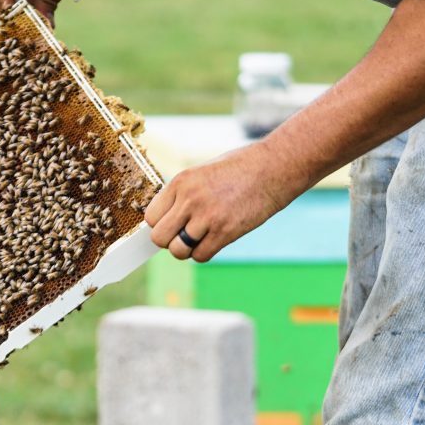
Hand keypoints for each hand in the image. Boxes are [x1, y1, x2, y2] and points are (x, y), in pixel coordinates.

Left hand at [145, 143, 301, 262]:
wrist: (273, 168)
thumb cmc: (240, 168)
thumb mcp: (202, 173)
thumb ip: (182, 195)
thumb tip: (167, 220)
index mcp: (181, 182)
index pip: (151, 217)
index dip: (160, 224)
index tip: (172, 223)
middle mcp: (190, 200)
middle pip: (159, 238)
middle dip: (170, 240)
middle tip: (184, 234)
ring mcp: (207, 217)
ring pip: (178, 251)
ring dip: (187, 250)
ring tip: (201, 238)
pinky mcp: (226, 232)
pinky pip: (201, 255)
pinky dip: (204, 253)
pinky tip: (215, 240)